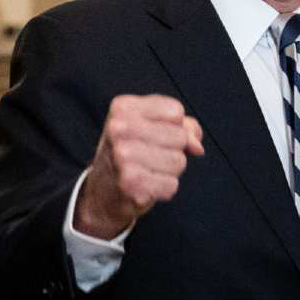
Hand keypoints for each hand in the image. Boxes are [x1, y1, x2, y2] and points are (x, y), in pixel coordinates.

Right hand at [74, 95, 203, 238]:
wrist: (102, 191)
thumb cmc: (131, 152)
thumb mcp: (151, 127)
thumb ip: (182, 126)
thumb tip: (197, 147)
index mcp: (123, 108)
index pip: (175, 111)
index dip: (174, 126)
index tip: (154, 134)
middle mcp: (119, 129)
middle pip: (179, 137)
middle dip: (173, 150)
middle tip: (149, 156)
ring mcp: (122, 156)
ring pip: (179, 161)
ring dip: (169, 171)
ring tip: (147, 170)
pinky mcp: (130, 183)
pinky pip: (171, 185)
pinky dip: (164, 189)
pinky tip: (146, 185)